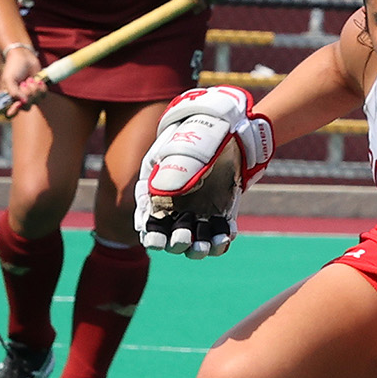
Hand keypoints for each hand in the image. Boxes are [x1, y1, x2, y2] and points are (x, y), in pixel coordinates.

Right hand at [1, 44, 44, 110]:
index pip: (11, 112)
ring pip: (36, 101)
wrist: (24, 57)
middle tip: (24, 83)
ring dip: (34, 89)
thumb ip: (13, 92)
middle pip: (26, 107)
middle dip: (27, 94)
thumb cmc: (13, 67)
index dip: (14, 111)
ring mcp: (30, 95)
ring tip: (30, 79)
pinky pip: (44, 95)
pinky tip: (37, 80)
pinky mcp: (39, 90)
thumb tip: (23, 102)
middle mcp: (19, 98)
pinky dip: (42, 88)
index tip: (17, 104)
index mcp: (9, 97)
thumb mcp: (9, 79)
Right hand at [135, 85, 274, 257]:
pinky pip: (220, 232)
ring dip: (199, 248)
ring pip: (196, 240)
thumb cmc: (196, 135)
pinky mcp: (221, 212)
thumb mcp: (181, 147)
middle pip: (172, 236)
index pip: (150, 221)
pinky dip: (222, 239)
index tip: (156, 240)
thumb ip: (173, 168)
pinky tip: (225, 237)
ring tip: (205, 246)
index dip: (151, 235)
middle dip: (176, 242)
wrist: (227, 129)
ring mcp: (200, 210)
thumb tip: (166, 192)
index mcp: (158, 193)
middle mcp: (178, 207)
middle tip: (183, 238)